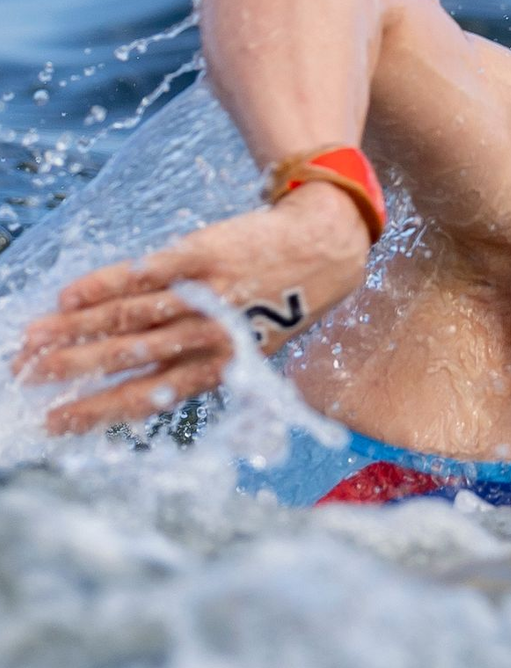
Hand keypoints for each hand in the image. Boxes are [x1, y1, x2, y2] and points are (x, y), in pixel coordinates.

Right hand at [14, 182, 371, 433]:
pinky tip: (69, 295)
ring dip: (75, 329)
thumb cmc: (283, 301)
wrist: (324, 246)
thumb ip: (198, 362)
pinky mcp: (202, 255)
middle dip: (73, 368)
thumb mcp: (251, 345)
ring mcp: (206, 294)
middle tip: (26, 377)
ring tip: (32, 339)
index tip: (55, 421)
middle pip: (129, 357)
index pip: (150, 395)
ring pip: (129, 317)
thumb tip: (135, 382)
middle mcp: (211, 334)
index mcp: (221, 365)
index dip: (99, 409)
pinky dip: (104, 284)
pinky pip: (144, 273)